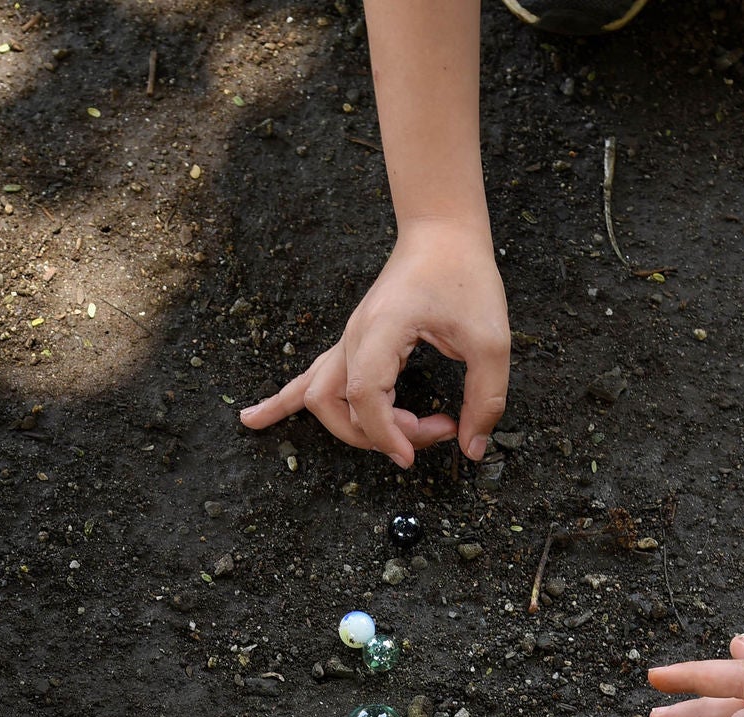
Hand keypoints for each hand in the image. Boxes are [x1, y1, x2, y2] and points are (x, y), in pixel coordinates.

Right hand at [241, 218, 508, 468]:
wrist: (442, 232)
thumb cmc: (466, 277)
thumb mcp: (491, 340)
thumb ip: (485, 397)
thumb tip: (472, 449)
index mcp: (381, 330)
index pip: (363, 397)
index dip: (386, 434)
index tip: (414, 455)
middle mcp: (355, 336)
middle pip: (334, 404)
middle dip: (381, 434)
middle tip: (437, 428)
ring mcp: (348, 339)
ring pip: (318, 396)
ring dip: (348, 429)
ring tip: (392, 446)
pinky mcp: (352, 342)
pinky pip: (310, 376)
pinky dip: (281, 402)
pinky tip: (252, 420)